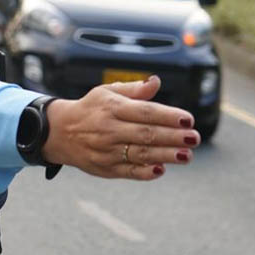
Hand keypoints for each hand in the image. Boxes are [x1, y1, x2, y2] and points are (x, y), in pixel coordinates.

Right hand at [40, 75, 198, 180]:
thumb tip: (156, 81)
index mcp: (112, 107)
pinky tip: (161, 170)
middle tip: (194, 138)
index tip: (188, 119)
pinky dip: (145, 172)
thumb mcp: (107, 92)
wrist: (59, 132)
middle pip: (146, 134)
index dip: (168, 116)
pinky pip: (128, 172)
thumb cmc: (91, 109)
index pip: (145, 112)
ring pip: (140, 154)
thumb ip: (134, 90)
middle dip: (173, 137)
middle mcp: (109, 129)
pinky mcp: (105, 168)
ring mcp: (106, 151)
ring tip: (187, 155)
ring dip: (166, 155)